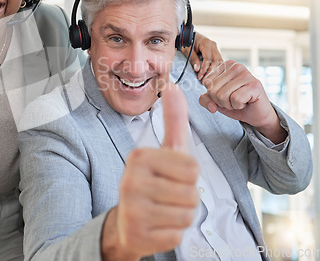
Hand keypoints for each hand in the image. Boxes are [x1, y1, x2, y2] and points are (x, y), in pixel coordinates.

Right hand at [102, 83, 198, 259]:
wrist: (128, 220)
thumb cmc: (153, 180)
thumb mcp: (164, 149)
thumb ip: (173, 119)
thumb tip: (174, 86)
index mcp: (139, 157)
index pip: (192, 168)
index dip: (188, 175)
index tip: (170, 175)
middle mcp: (130, 181)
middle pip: (191, 193)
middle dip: (186, 197)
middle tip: (167, 195)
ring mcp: (132, 209)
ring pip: (186, 215)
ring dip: (181, 215)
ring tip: (163, 208)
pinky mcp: (136, 234)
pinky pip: (177, 234)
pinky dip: (172, 232)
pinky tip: (157, 224)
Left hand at [181, 32, 222, 80]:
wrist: (188, 34)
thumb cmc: (186, 41)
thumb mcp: (187, 49)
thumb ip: (192, 58)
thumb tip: (197, 69)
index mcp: (207, 43)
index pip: (208, 59)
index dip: (204, 69)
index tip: (200, 77)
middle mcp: (214, 46)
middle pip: (216, 62)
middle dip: (211, 72)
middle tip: (205, 81)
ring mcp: (216, 49)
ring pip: (220, 62)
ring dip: (215, 72)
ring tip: (209, 80)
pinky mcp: (216, 52)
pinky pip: (219, 62)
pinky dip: (217, 69)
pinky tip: (213, 76)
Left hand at [199, 60, 285, 141]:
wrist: (256, 114)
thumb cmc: (235, 104)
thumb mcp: (215, 101)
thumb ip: (205, 100)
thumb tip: (212, 106)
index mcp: (225, 65)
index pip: (206, 82)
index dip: (213, 95)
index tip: (226, 94)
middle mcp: (236, 66)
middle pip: (212, 89)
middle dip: (221, 101)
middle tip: (233, 100)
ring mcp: (246, 74)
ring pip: (222, 95)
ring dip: (229, 104)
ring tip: (240, 101)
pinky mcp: (255, 84)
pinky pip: (235, 99)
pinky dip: (238, 106)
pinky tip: (247, 102)